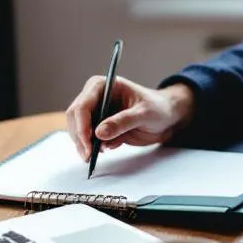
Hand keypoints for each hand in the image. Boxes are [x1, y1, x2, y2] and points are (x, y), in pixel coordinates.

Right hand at [65, 78, 195, 160]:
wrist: (166, 117)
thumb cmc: (158, 108)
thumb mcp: (144, 114)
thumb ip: (123, 122)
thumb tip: (100, 133)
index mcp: (102, 86)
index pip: (83, 105)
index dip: (82, 125)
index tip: (88, 143)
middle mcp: (94, 97)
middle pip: (75, 118)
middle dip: (80, 138)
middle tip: (88, 156)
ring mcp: (96, 112)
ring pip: (78, 130)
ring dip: (84, 145)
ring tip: (95, 156)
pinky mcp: (99, 127)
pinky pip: (88, 139)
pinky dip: (92, 147)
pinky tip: (106, 150)